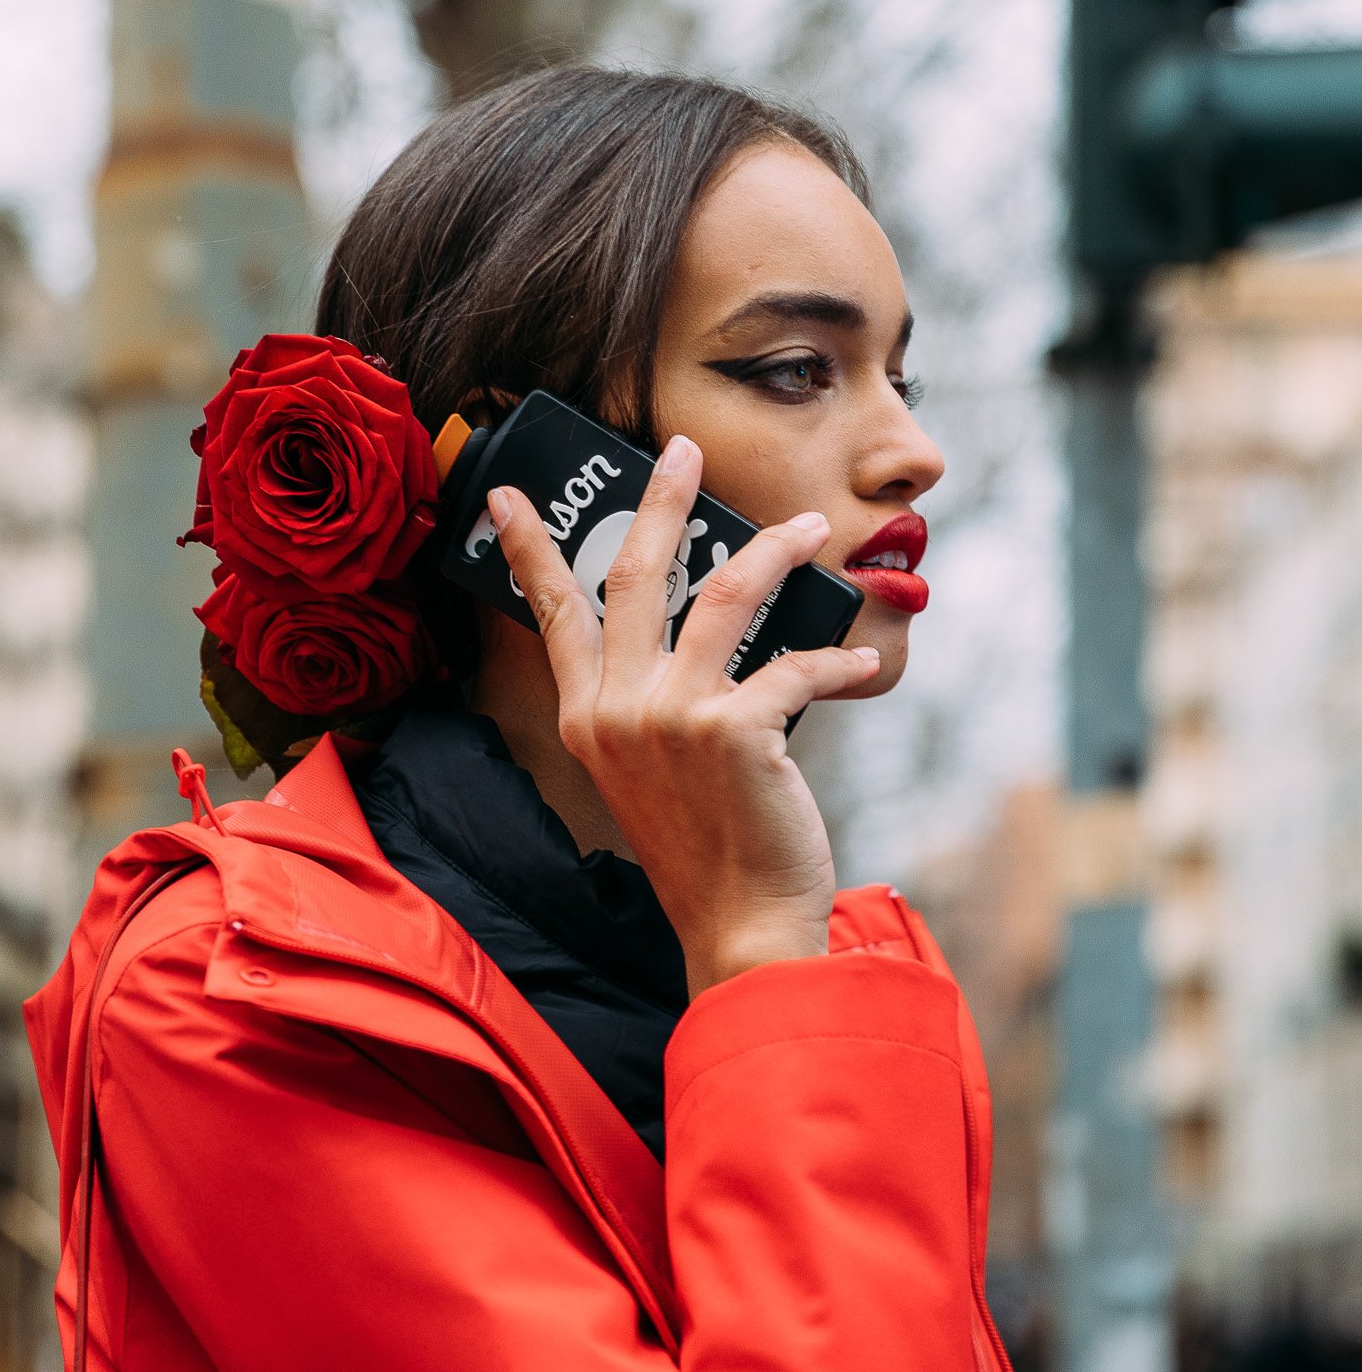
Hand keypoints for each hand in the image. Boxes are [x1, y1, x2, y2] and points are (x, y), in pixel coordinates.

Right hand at [485, 433, 880, 997]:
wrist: (740, 922)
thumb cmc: (705, 848)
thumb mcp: (651, 770)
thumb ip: (654, 701)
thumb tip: (705, 625)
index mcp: (588, 718)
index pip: (554, 613)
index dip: (533, 548)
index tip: (512, 496)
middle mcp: (617, 710)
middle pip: (633, 574)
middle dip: (663, 501)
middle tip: (686, 449)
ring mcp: (671, 718)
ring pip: (721, 595)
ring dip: (772, 551)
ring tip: (810, 527)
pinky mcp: (735, 731)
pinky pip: (794, 664)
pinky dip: (835, 657)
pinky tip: (858, 659)